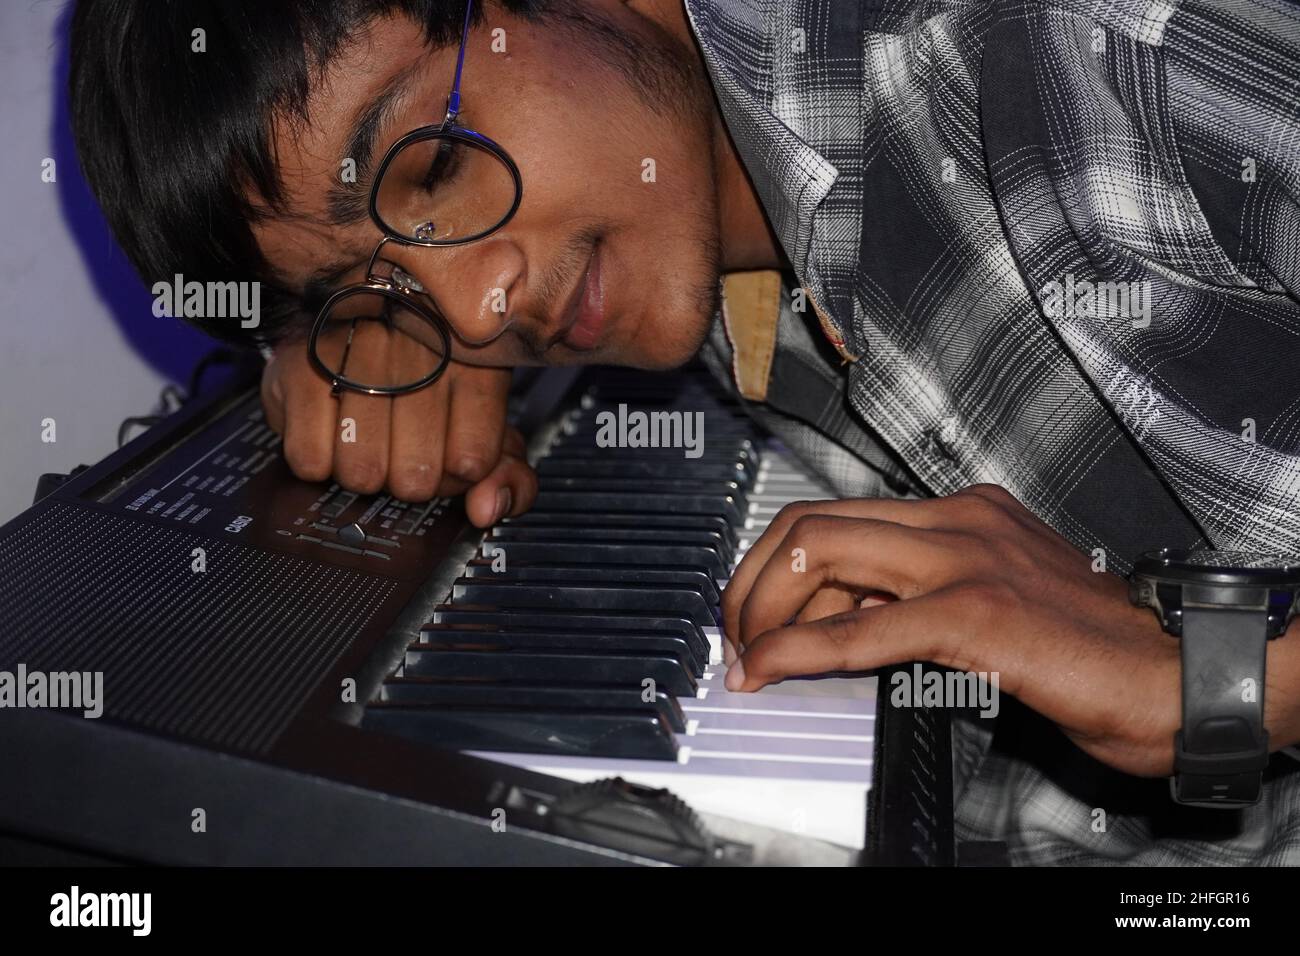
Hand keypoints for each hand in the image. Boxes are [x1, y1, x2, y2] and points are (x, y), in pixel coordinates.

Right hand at [260, 341, 536, 526]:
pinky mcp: (302, 364)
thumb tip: (487, 509)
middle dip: (408, 479)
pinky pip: (311, 459)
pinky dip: (319, 462)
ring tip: (366, 442)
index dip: (457, 479)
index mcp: (476, 365)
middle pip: (416, 475)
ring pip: (362, 471)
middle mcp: (419, 349)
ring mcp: (358, 350)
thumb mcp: (480, 432)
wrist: (348, 333)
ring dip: (362, 472)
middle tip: (402, 452)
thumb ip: (508, 478)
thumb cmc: (422, 390)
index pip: (473, 459)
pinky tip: (332, 432)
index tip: (449, 463)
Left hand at [721, 484, 1182, 775]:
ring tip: (742, 657)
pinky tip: (769, 671)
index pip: (839, 517)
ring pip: (821, 555)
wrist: (1179, 672)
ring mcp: (965, 560)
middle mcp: (956, 520)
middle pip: (811, 524)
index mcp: (961, 513)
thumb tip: (845, 618)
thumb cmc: (1094, 647)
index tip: (755, 611)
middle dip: (751, 579)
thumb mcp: (997, 600)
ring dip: (760, 610)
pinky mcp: (975, 614)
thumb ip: (924, 595)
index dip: (777, 565)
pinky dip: (796, 651)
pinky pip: (858, 627)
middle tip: (732, 632)